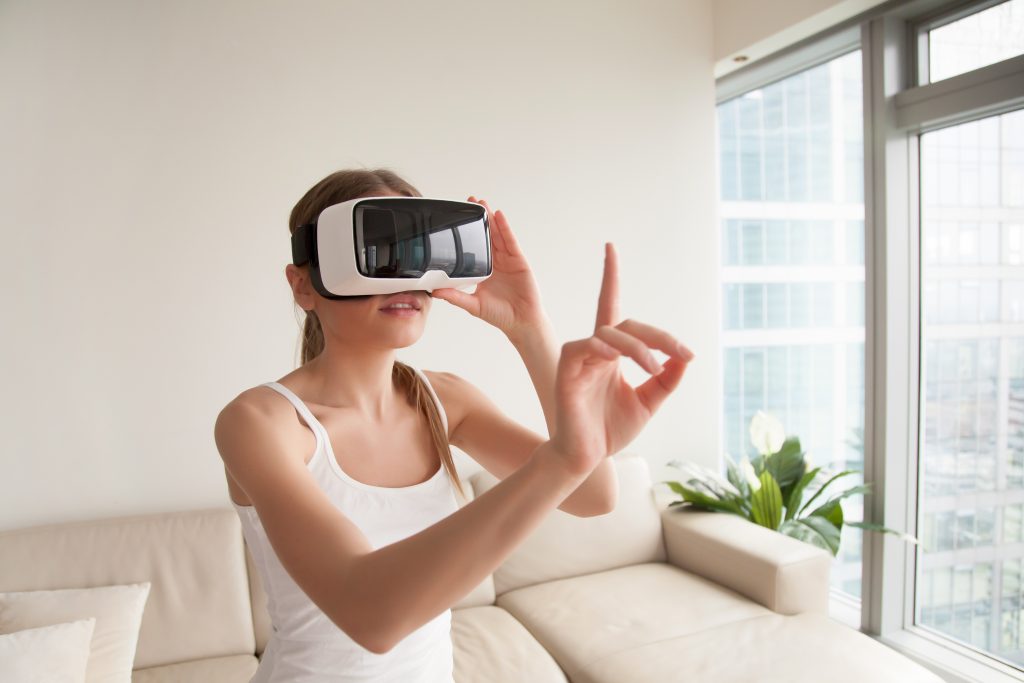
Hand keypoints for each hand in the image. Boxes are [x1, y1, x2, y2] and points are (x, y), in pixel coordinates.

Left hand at [430, 197, 546, 340]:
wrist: (521, 322)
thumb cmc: (500, 315)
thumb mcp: (473, 304)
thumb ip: (455, 296)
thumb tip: (435, 291)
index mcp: (485, 270)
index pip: (475, 247)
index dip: (469, 233)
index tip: (459, 219)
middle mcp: (497, 262)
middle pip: (487, 235)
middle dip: (480, 219)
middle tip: (471, 201)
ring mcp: (508, 260)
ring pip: (498, 234)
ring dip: (491, 218)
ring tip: (483, 204)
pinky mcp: (519, 260)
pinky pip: (511, 241)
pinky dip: (505, 228)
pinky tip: (500, 216)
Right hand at [548, 243, 693, 475]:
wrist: (586, 458)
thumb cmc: (611, 430)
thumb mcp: (649, 403)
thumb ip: (666, 380)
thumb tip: (684, 357)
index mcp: (610, 354)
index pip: (610, 308)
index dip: (610, 277)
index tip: (610, 248)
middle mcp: (594, 350)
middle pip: (627, 323)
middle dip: (658, 335)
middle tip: (682, 353)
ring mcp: (578, 357)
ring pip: (612, 332)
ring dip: (640, 348)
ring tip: (654, 368)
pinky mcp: (566, 368)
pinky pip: (586, 346)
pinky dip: (607, 349)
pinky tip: (620, 361)